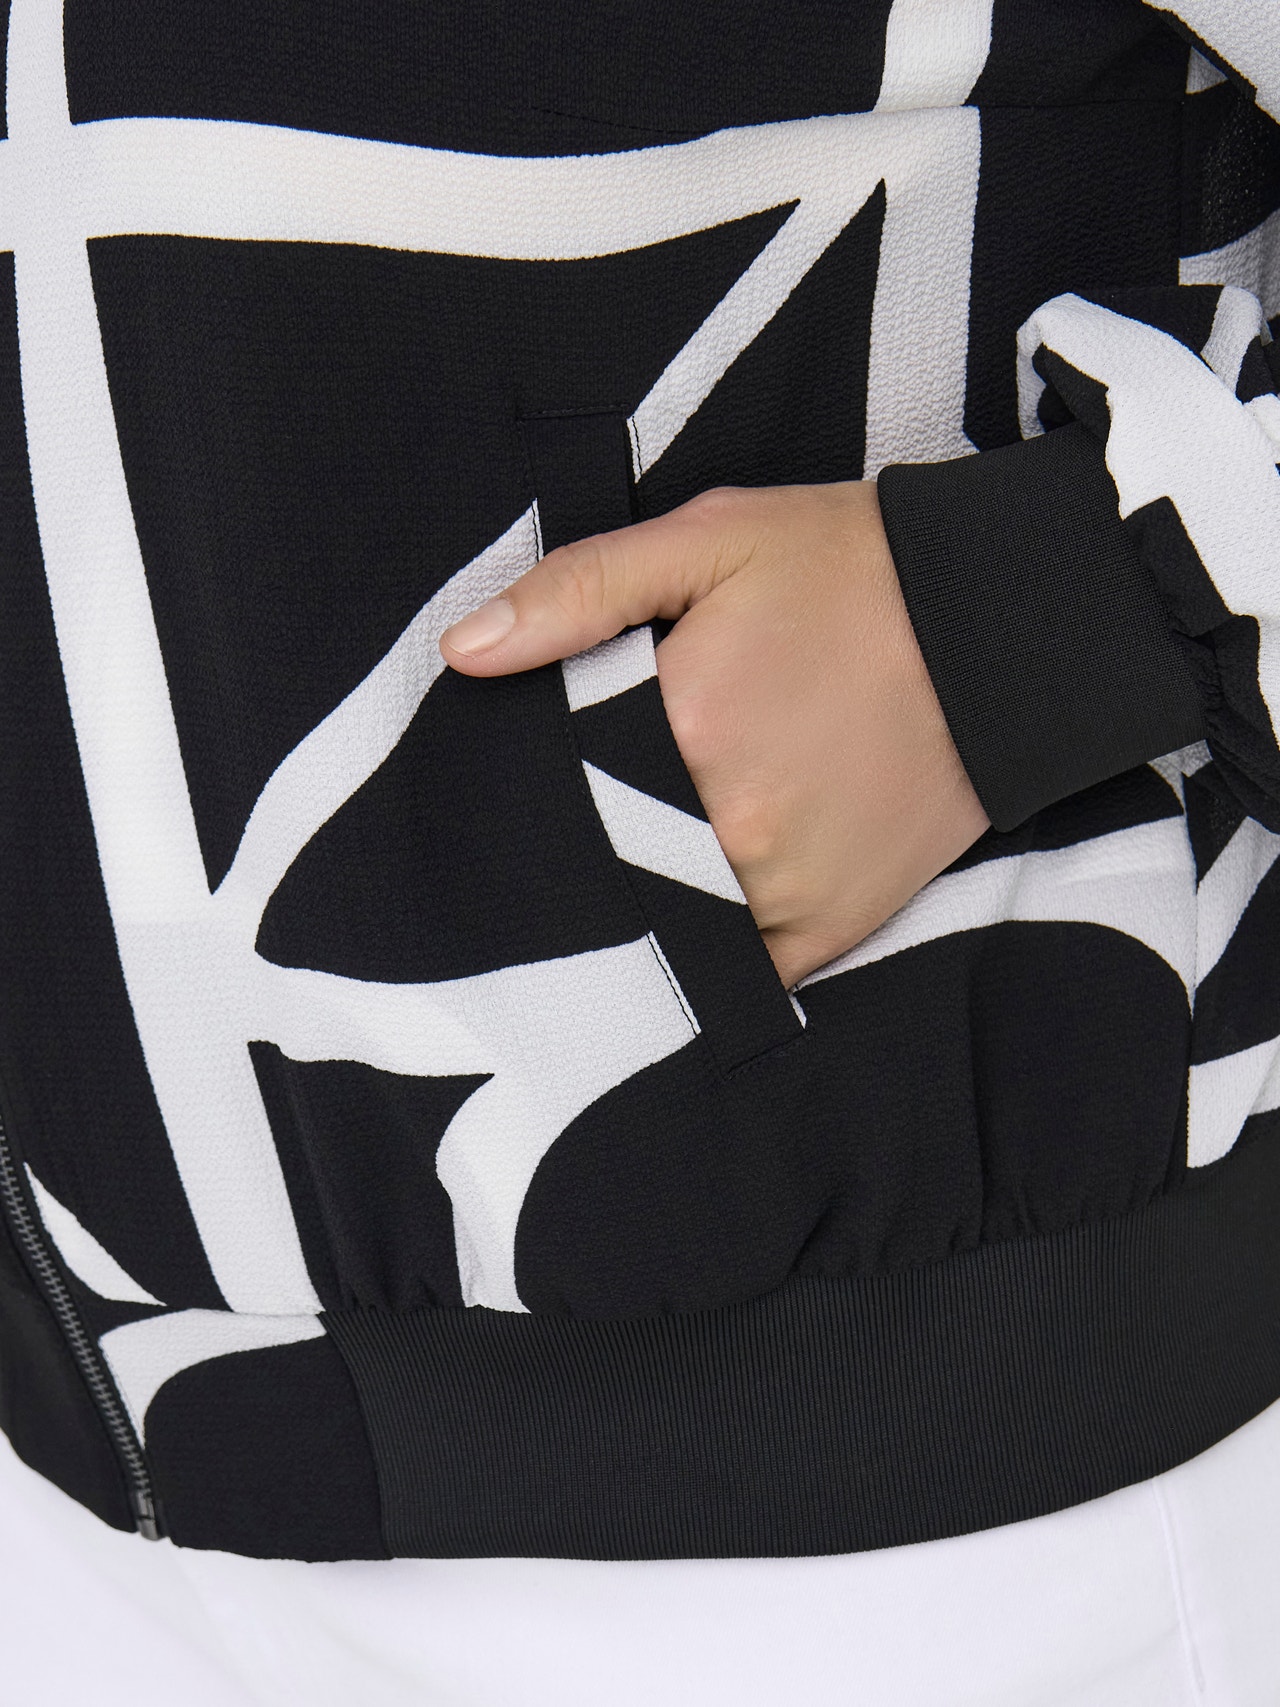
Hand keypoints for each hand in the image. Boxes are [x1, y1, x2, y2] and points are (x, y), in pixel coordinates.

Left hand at [439, 483, 988, 987]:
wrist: (1000, 625)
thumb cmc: (850, 570)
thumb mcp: (710, 539)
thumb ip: (580, 592)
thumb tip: (464, 653)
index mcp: (682, 732)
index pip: (557, 793)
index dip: (537, 788)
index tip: (532, 779)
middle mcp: (728, 831)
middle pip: (605, 866)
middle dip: (584, 846)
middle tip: (585, 817)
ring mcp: (784, 892)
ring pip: (663, 925)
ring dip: (639, 902)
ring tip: (637, 858)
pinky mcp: (831, 928)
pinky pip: (735, 972)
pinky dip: (705, 949)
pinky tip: (689, 911)